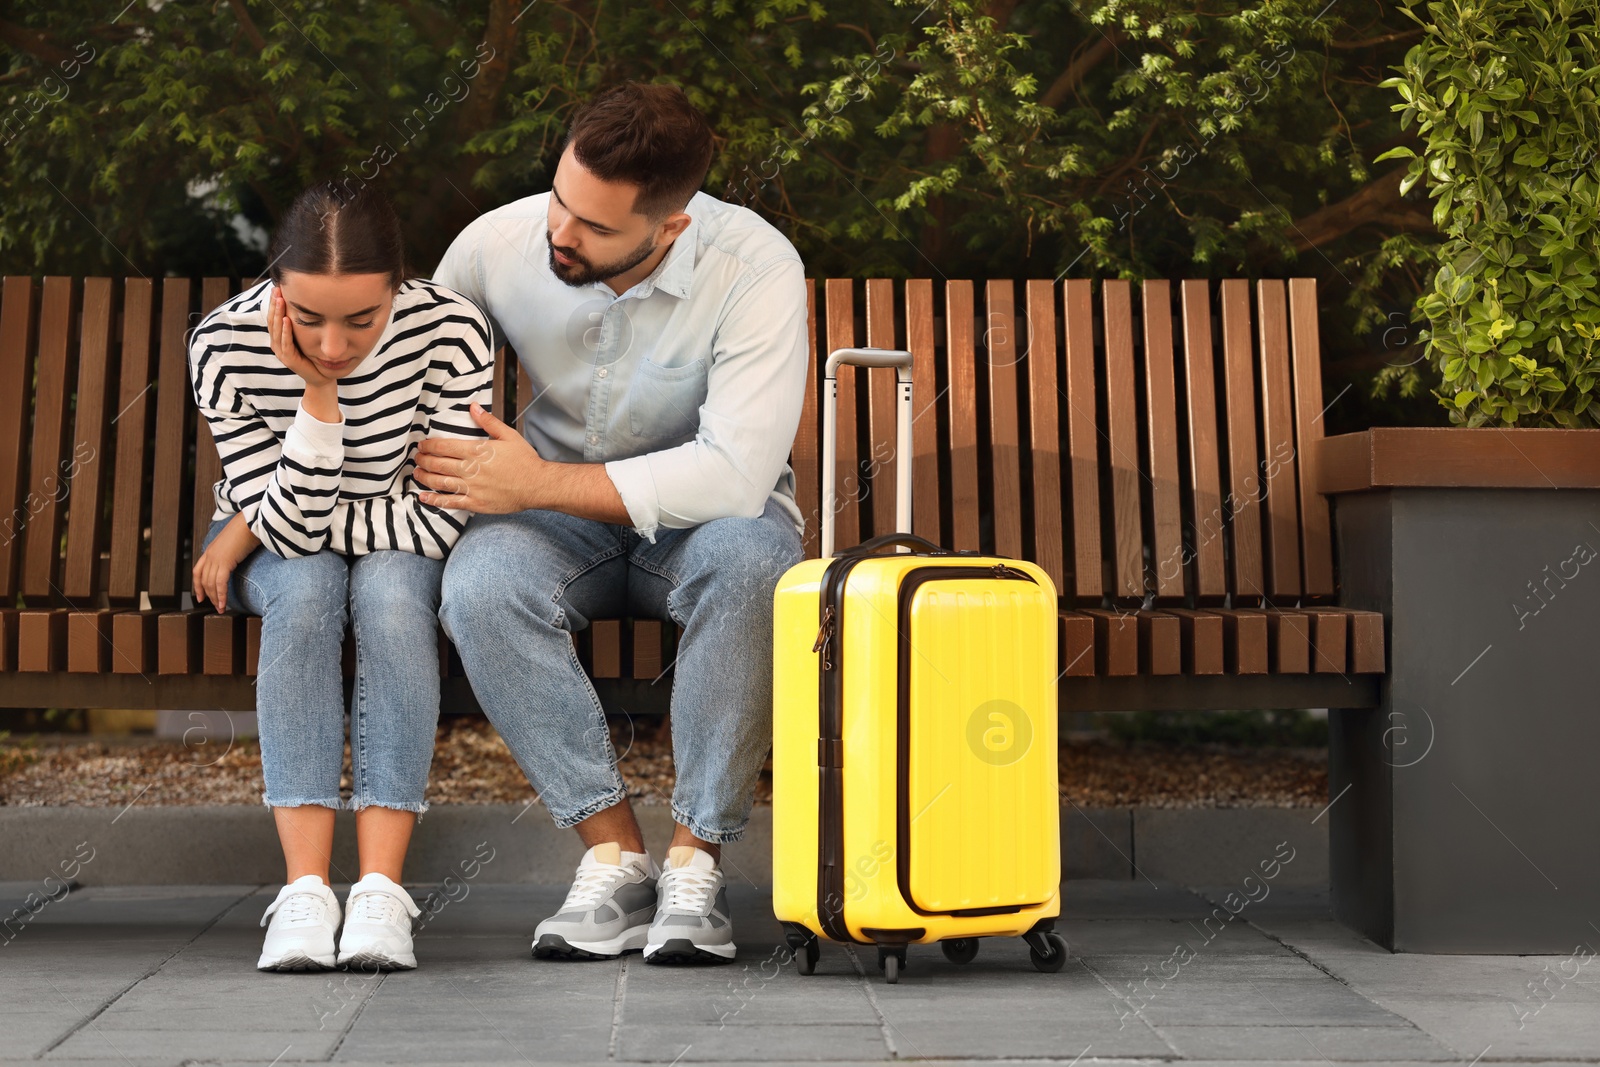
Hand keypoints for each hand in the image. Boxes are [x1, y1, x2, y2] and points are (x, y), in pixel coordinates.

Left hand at [192, 513, 258, 611]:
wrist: (252, 520)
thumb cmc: (249, 528)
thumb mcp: (237, 542)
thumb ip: (233, 551)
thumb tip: (239, 558)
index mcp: (211, 549)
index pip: (198, 571)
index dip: (198, 585)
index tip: (200, 597)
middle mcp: (210, 554)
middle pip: (204, 580)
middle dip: (208, 595)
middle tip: (215, 606)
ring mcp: (216, 558)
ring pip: (211, 584)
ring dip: (215, 598)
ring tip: (221, 609)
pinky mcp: (225, 561)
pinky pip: (220, 583)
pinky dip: (221, 595)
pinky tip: (224, 604)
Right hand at [268, 288, 333, 388]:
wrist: (321, 377)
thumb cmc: (314, 354)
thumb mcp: (306, 335)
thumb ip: (301, 322)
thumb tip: (304, 300)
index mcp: (279, 337)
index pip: (274, 316)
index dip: (274, 302)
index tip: (277, 286)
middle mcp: (277, 344)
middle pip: (273, 320)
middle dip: (274, 304)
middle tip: (276, 288)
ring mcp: (282, 352)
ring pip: (277, 330)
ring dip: (278, 314)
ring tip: (280, 300)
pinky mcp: (289, 360)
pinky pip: (286, 343)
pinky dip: (286, 331)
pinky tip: (287, 320)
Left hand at [415, 403, 538, 513]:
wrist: (537, 485)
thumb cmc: (525, 461)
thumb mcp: (509, 435)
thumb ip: (488, 422)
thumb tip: (473, 406)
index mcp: (477, 451)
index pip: (444, 446)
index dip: (429, 446)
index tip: (422, 445)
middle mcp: (471, 469)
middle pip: (438, 464)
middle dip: (424, 460)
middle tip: (417, 458)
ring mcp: (472, 488)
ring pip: (440, 482)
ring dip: (425, 477)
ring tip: (417, 473)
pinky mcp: (476, 503)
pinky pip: (450, 503)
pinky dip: (435, 500)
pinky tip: (424, 497)